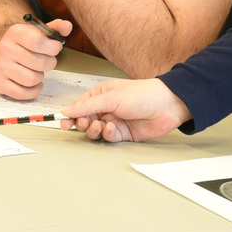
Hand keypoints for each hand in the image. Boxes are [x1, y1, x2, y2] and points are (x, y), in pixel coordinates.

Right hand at [0, 18, 70, 99]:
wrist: (4, 52)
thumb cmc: (26, 43)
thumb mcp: (38, 32)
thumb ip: (55, 28)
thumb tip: (67, 26)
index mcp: (15, 33)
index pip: (38, 42)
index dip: (52, 48)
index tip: (55, 47)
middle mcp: (5, 48)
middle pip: (39, 63)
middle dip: (49, 63)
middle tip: (47, 61)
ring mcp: (0, 66)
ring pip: (31, 79)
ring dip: (40, 77)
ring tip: (37, 70)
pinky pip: (22, 93)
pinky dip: (33, 90)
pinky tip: (34, 83)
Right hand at [60, 78, 189, 141]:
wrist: (167, 106)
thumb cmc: (141, 94)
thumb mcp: (110, 97)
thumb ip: (87, 106)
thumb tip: (66, 110)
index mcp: (101, 94)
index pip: (79, 106)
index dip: (70, 115)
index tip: (64, 123)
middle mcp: (106, 108)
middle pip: (85, 120)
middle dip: (82, 123)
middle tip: (85, 123)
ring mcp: (115, 121)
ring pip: (95, 131)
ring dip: (94, 130)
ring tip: (100, 126)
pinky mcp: (124, 133)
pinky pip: (109, 137)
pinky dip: (108, 134)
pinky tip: (113, 129)